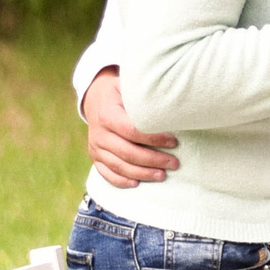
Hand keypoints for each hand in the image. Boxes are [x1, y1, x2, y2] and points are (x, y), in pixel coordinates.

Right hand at [82, 67, 178, 187]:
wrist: (95, 98)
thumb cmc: (120, 91)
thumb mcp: (129, 86)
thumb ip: (144, 95)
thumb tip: (173, 98)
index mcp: (108, 114)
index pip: (132, 131)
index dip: (154, 139)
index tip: (174, 142)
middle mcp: (99, 132)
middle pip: (127, 152)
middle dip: (153, 160)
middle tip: (174, 163)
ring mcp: (95, 146)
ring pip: (118, 165)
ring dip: (142, 173)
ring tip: (162, 175)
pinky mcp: (94, 156)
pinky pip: (105, 172)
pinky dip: (121, 180)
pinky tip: (137, 184)